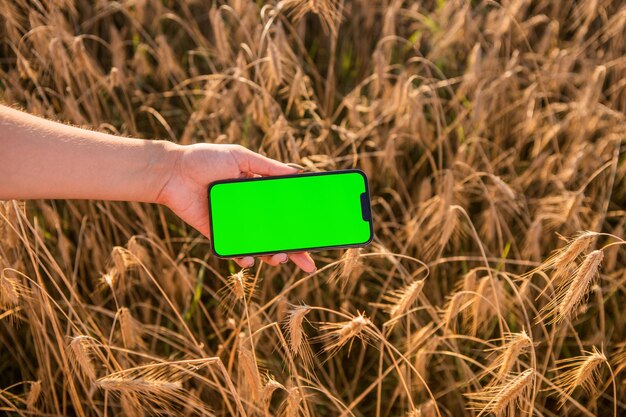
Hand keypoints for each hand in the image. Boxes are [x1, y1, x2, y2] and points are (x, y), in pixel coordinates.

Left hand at [155, 143, 315, 272]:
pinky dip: (243, 257)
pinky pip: (233, 249)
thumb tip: (295, 173)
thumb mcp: (241, 157)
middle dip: (293, 251)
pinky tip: (250, 259)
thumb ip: (267, 167)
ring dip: (271, 256)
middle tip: (308, 263)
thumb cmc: (205, 159)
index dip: (299, 225)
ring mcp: (233, 224)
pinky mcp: (216, 233)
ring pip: (258, 246)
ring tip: (278, 258)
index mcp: (256, 193)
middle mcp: (247, 211)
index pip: (283, 212)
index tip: (315, 235)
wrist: (172, 171)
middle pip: (276, 235)